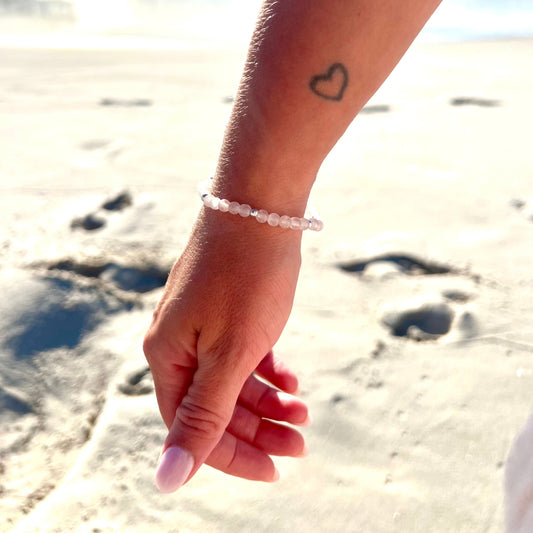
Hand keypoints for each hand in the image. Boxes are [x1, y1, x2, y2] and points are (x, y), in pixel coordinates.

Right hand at [143, 208, 309, 491]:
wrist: (259, 205)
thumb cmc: (245, 276)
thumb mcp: (230, 353)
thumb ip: (202, 415)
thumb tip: (166, 480)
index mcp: (166, 357)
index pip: (192, 428)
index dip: (234, 456)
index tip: (276, 470)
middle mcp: (178, 343)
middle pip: (215, 406)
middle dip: (260, 428)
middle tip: (302, 440)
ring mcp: (202, 324)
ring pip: (232, 380)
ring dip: (268, 400)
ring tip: (303, 409)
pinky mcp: (224, 309)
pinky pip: (242, 353)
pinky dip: (266, 369)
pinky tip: (291, 377)